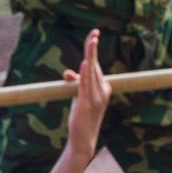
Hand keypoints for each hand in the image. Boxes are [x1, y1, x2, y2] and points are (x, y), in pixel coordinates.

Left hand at [62, 30, 110, 156]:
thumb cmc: (82, 118)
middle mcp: (102, 91)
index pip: (97, 64)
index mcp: (104, 88)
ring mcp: (95, 98)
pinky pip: (85, 86)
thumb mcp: (78, 97)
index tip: (94, 33)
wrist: (84, 139)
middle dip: (93, 48)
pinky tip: (84, 64)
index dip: (94, 48)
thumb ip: (75, 83)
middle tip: (94, 33)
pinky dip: (85, 74)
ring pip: (92, 72)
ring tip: (92, 41)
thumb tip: (67, 72)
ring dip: (91, 56)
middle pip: (95, 65)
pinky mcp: (86, 104)